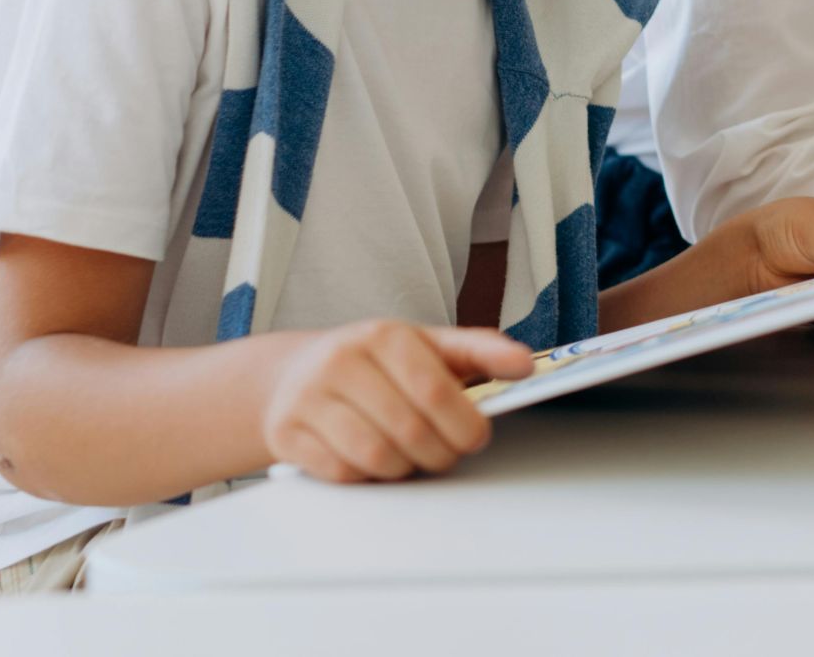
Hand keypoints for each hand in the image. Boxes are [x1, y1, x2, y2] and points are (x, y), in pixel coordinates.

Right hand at [260, 320, 533, 483]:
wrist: (292, 374)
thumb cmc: (376, 364)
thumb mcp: (427, 347)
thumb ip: (480, 353)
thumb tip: (525, 366)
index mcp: (385, 335)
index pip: (435, 389)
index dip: (464, 423)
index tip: (477, 437)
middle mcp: (342, 360)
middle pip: (409, 429)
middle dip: (440, 453)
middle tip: (446, 453)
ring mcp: (309, 397)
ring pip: (377, 456)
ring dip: (405, 468)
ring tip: (412, 457)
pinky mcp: (287, 433)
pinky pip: (343, 473)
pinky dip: (368, 478)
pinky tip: (374, 461)